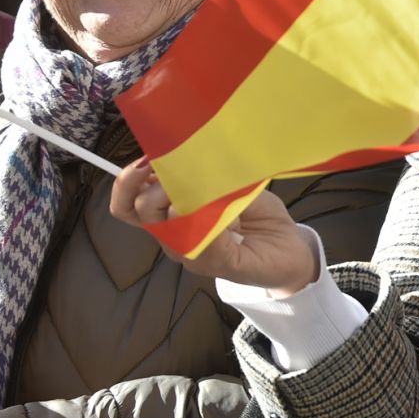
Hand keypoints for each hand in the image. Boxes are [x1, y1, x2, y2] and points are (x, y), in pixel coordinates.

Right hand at [108, 158, 316, 293]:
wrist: (292, 251)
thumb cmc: (260, 217)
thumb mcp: (232, 185)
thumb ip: (207, 176)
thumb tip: (188, 153)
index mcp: (172, 219)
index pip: (128, 205)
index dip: (126, 182)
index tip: (144, 159)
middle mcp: (174, 239)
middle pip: (139, 213)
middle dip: (150, 184)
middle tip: (173, 168)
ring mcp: (193, 255)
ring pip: (168, 225)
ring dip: (182, 198)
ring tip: (205, 185)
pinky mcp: (218, 264)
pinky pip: (203, 239)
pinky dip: (211, 217)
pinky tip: (229, 209)